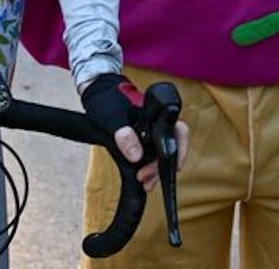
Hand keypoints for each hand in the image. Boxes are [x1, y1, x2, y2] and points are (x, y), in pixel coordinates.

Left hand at [80, 74, 189, 188]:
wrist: (97, 95)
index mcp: (158, 112)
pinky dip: (149, 169)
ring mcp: (151, 132)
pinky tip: (143, 179)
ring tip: (145, 183)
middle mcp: (159, 123)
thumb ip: (124, 135)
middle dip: (162, 166)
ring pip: (162, 154)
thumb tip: (136, 157)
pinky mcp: (142, 141)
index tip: (176, 166)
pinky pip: (151, 156)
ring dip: (155, 170)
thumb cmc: (107, 100)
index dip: (181, 148)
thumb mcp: (113, 118)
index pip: (179, 130)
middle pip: (172, 146)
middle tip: (145, 177)